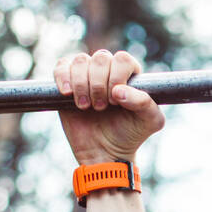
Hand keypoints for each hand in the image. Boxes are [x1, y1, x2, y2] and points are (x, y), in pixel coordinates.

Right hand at [54, 48, 165, 164]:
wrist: (104, 153)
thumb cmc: (129, 136)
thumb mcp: (150, 122)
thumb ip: (145, 103)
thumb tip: (118, 91)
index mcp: (129, 74)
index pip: (122, 59)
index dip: (117, 77)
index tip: (115, 100)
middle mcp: (108, 70)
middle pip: (100, 58)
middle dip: (99, 84)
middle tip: (101, 108)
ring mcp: (87, 74)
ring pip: (80, 61)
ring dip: (82, 84)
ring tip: (86, 106)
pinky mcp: (68, 82)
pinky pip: (62, 66)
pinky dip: (63, 77)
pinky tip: (68, 94)